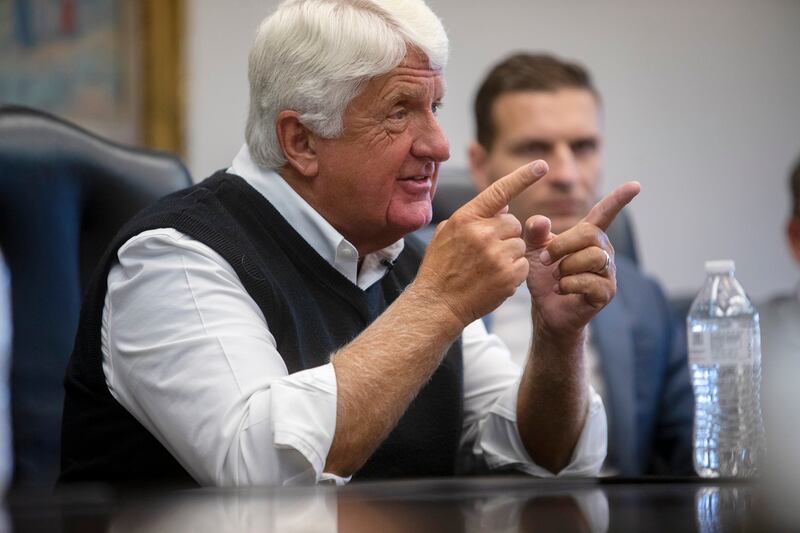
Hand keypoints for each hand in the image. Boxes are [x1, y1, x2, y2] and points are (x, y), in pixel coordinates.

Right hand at [415, 160, 548, 326]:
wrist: (437, 304)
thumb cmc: (440, 269)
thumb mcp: (447, 234)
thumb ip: (474, 216)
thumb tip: (504, 204)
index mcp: (466, 218)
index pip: (500, 191)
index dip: (523, 177)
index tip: (541, 165)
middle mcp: (483, 232)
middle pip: (514, 223)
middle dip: (505, 236)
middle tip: (486, 253)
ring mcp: (496, 254)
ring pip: (520, 245)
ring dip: (509, 255)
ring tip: (487, 269)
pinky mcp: (508, 275)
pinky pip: (524, 265)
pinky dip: (514, 273)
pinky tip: (494, 280)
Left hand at [524, 182, 640, 334]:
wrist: (546, 309)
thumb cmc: (543, 276)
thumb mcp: (533, 250)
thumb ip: (535, 233)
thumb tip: (541, 221)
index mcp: (589, 236)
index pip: (605, 213)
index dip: (619, 199)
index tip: (635, 185)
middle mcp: (603, 250)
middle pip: (591, 235)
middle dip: (563, 245)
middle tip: (544, 259)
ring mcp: (607, 271)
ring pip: (593, 257)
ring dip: (566, 267)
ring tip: (555, 277)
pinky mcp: (606, 292)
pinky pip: (590, 281)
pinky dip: (568, 285)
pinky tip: (560, 289)